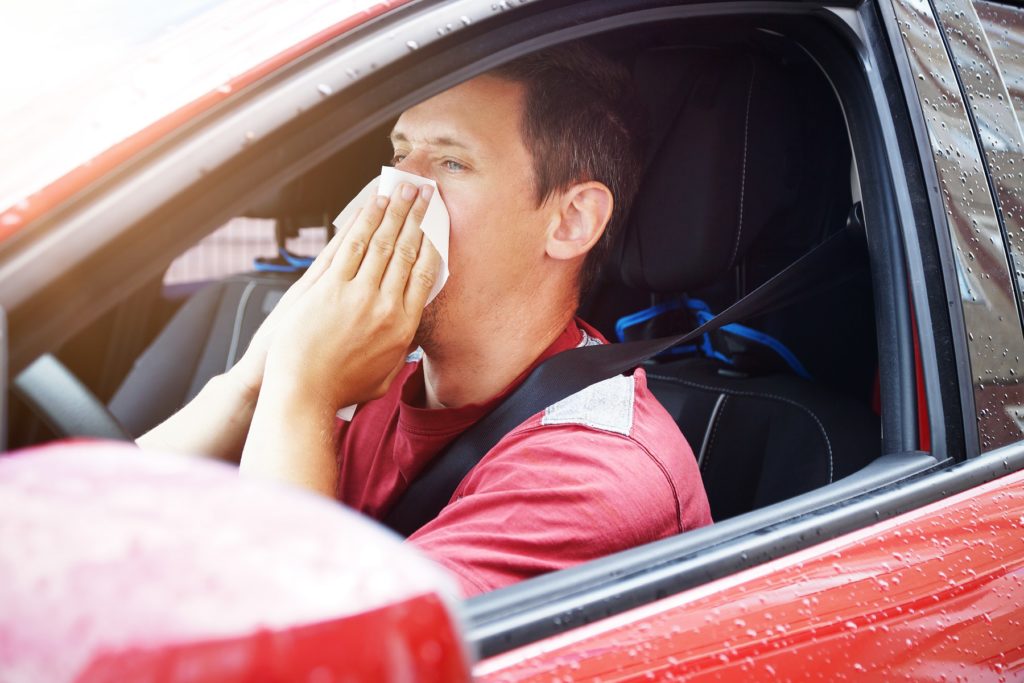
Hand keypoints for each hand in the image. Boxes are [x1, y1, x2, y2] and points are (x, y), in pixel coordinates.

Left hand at [258, 182, 439, 411]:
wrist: (301, 393)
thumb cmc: (338, 389)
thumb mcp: (383, 376)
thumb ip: (400, 352)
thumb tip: (407, 334)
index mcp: (402, 327)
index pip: (424, 275)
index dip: (432, 243)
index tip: (437, 223)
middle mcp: (383, 307)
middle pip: (405, 252)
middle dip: (416, 217)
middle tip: (423, 194)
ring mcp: (355, 294)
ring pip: (380, 243)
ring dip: (393, 212)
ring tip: (401, 190)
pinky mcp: (327, 287)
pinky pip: (350, 246)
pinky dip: (362, 223)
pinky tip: (371, 207)